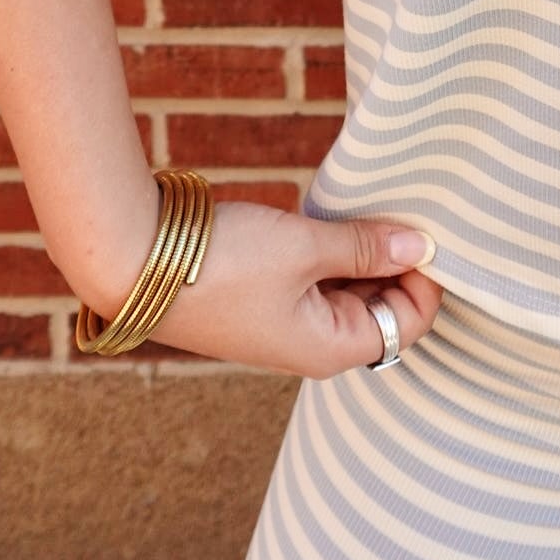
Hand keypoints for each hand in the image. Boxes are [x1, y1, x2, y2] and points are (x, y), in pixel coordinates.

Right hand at [137, 200, 443, 378]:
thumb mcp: (304, 247)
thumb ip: (365, 247)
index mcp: (331, 350)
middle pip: (380, 308)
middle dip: (394, 261)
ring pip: (347, 291)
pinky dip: (329, 253)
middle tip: (398, 209)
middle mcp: (312, 347)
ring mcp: (285, 325)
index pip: (408, 324)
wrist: (133, 261)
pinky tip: (326, 218)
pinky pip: (315, 281)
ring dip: (360, 253)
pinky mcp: (262, 302)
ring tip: (364, 209)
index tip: (426, 228)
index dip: (425, 278)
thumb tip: (422, 245)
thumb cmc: (222, 262)